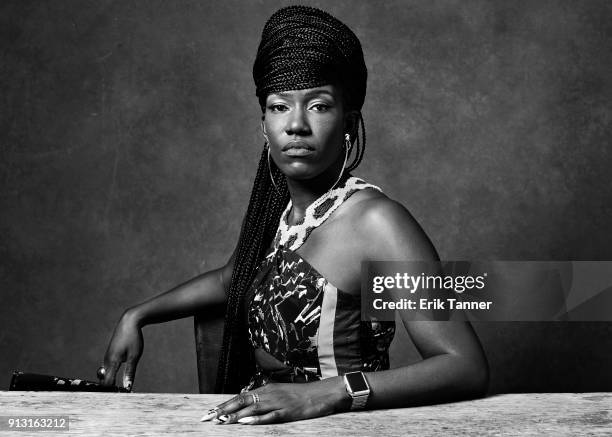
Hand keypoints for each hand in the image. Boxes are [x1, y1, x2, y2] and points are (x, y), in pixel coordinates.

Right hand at [101, 309, 143, 390]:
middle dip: (108, 389)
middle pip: (103, 380)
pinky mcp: (109, 355)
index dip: (111, 392)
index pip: (107, 383)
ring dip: (109, 382)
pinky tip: (116, 380)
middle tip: (117, 397)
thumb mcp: (134, 356)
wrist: (129, 322)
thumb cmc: (133, 338)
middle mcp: (106, 361)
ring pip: (104, 375)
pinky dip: (110, 375)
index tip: (119, 398)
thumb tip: (127, 387)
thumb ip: (130, 372)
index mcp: (112, 362)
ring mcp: (107, 357)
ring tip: (117, 390)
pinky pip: (107, 369)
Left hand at [200, 377, 350, 424]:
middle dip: (223, 410)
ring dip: (235, 416)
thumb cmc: (301, 395)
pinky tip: (245, 423)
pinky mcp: (288, 412)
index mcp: (266, 389)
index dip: (224, 405)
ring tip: (221, 422)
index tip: (209, 413)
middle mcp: (269, 393)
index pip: (240, 397)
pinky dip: (257, 420)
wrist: (323, 393)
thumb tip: (247, 407)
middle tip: (207, 419)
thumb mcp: (280, 394)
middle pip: (241, 401)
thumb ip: (264, 400)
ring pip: (252, 409)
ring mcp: (278, 402)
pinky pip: (270, 417)